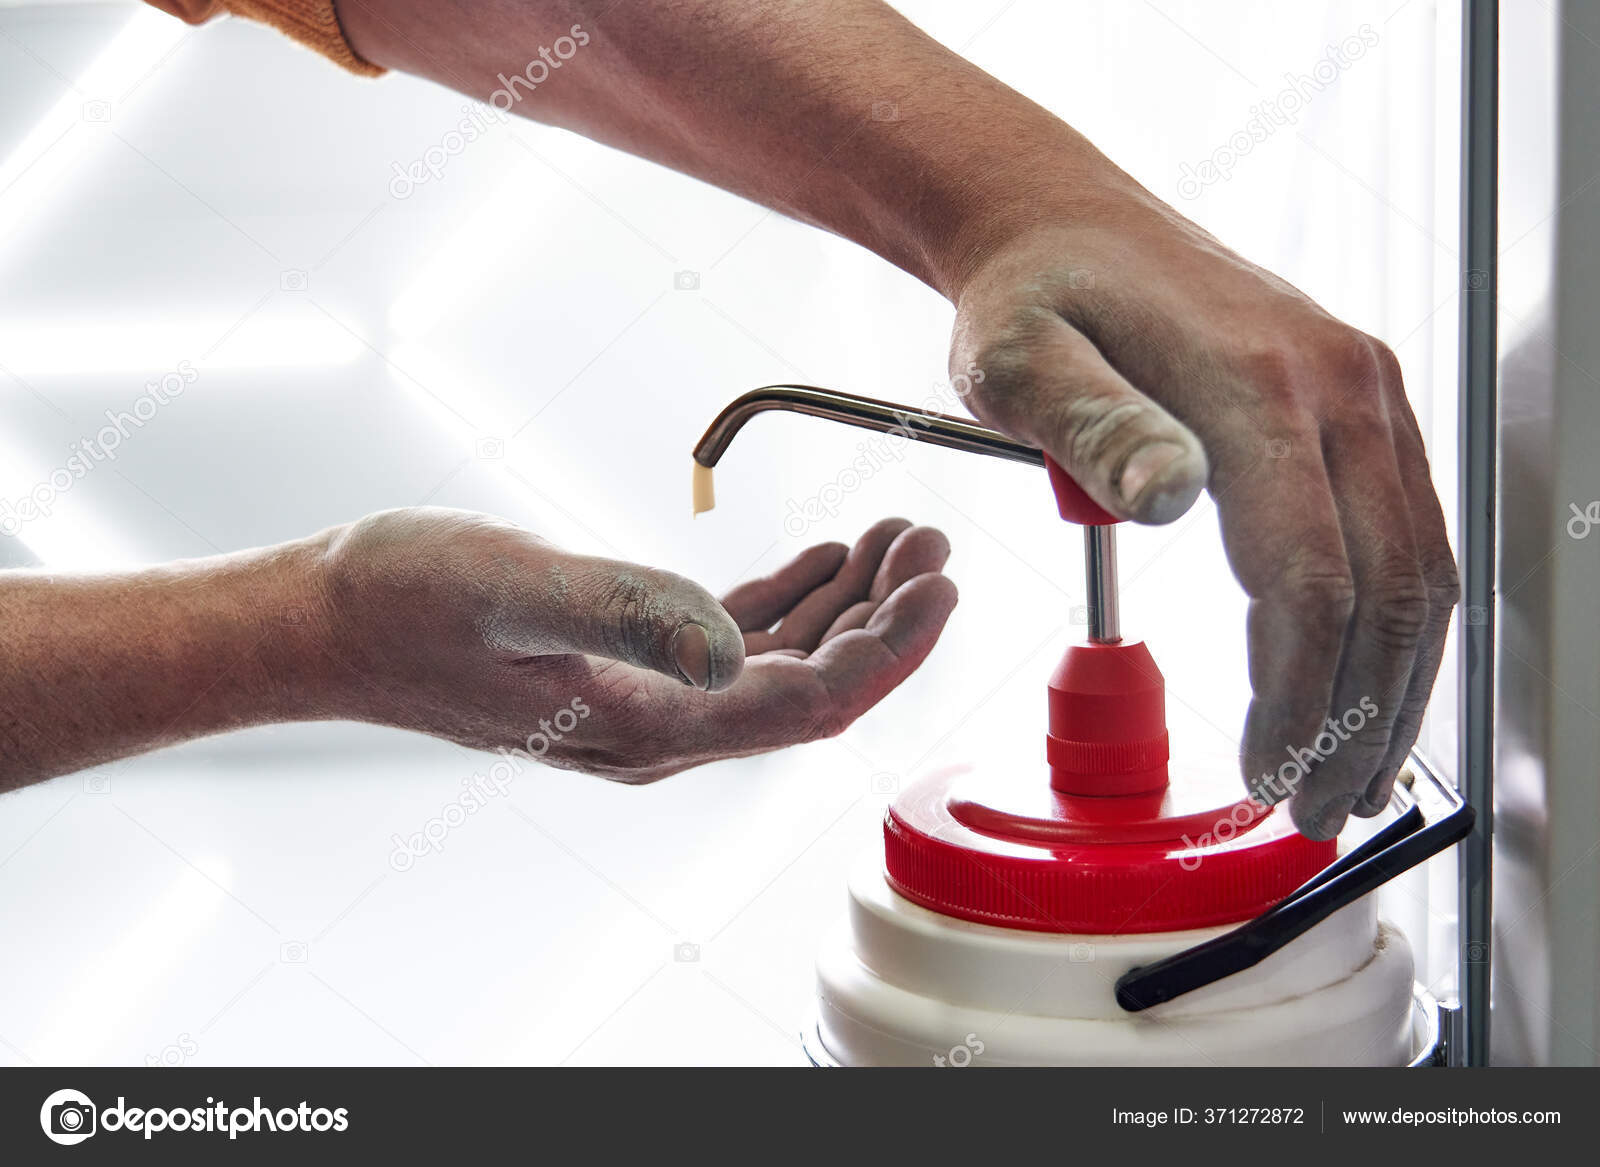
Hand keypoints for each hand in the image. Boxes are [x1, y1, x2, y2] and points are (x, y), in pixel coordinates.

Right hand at [316, 509, 956, 781]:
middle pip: (809, 689)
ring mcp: (645, 702)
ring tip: (897, 540)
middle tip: (932, 547)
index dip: (887, 651)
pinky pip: (733, 646)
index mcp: (650, 724)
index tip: (939, 583)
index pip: (806, 703)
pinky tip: (822, 562)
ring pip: (780, 665)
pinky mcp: (625, 668)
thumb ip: (625, 613)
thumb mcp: (516, 588)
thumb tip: (731, 651)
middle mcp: (661, 728)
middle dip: (885, 624)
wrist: (327, 625)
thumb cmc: (406, 602)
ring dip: (847, 608)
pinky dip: (788, 602)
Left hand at [949, 200, 1456, 838]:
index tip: (1263, 772)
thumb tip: (1170, 496)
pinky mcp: (1363, 399)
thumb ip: (1092, 429)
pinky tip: (1374, 682)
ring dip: (1397, 685)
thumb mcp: (1022, 361)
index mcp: (1255, 388)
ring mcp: (1363, 388)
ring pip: (1422, 565)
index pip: (1309, 579)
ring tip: (1353, 776)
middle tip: (1315, 809)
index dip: (1297, 695)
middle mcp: (1338, 386)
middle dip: (1358, 718)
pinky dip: (1402, 621)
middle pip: (1390, 588)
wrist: (1067, 226)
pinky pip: (1409, 527)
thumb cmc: (1034, 302)